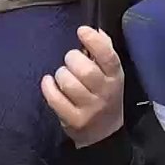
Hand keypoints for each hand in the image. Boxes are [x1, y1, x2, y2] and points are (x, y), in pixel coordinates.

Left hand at [41, 27, 124, 148]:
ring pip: (68, 83)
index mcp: (115, 76)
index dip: (94, 41)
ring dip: (61, 74)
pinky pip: (56, 99)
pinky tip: (48, 83)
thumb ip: (104, 51)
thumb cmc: (104, 95)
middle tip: (71, 60)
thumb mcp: (111, 74)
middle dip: (72, 59)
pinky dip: (48, 88)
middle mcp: (105, 92)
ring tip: (63, 75)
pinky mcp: (74, 120)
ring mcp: (90, 108)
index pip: (108, 57)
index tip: (81, 30)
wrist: (104, 133)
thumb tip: (97, 30)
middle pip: (85, 70)